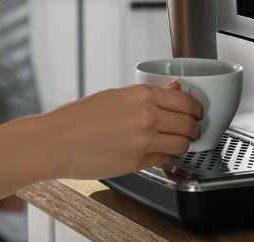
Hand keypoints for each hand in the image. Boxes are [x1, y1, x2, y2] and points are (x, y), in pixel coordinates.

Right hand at [43, 81, 202, 178]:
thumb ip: (148, 95)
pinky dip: (164, 156)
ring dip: (182, 144)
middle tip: (191, 129)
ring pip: (181, 144)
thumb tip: (175, 90)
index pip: (187, 102)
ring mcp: (144, 142)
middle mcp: (147, 117)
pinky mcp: (137, 163)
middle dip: (194, 128)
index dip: (197, 109)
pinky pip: (164, 159)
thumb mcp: (116, 96)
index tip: (197, 112)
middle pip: (190, 124)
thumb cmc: (79, 118)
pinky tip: (156, 151)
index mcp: (142, 95)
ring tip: (174, 141)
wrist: (56, 142)